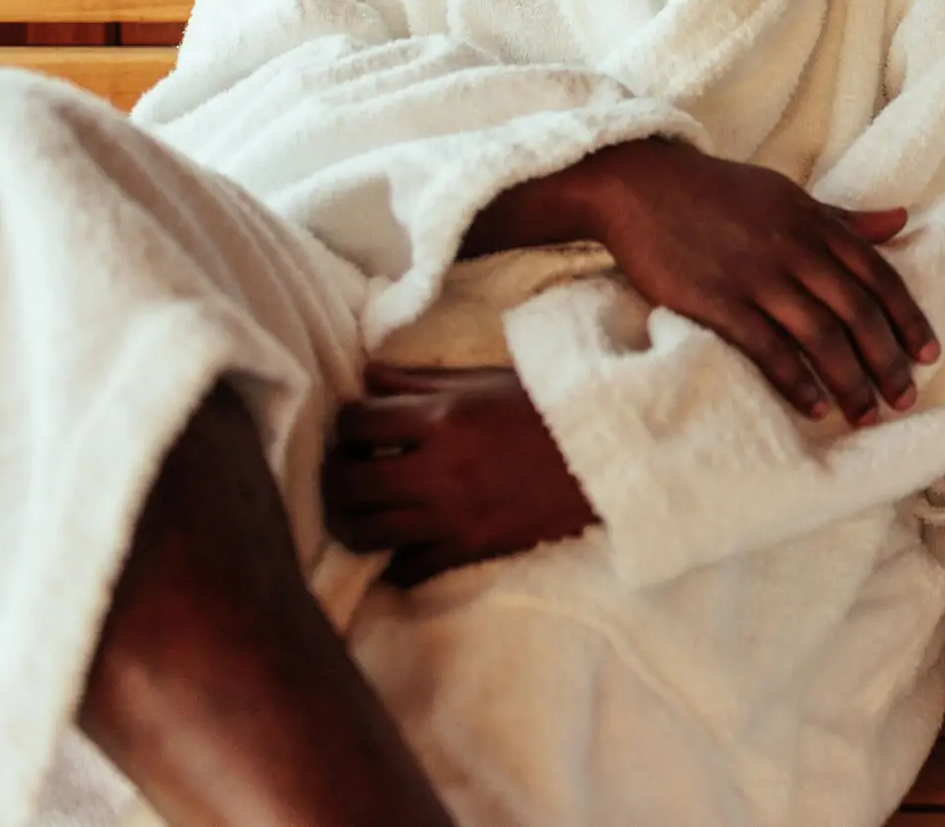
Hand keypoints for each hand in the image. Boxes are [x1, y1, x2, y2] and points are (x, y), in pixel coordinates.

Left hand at [322, 366, 596, 586]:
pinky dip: (394, 559)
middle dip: (333, 477)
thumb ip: (424, 380)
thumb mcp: (489, 380)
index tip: (356, 430)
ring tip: (359, 510)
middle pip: (346, 482)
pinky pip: (406, 568)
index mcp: (446, 414)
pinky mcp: (472, 548)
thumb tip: (368, 377)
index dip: (346, 425)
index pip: (357, 422)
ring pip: (364, 531)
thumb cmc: (550, 408)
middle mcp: (441, 466)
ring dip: (350, 521)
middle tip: (344, 472)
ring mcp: (454, 513)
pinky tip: (401, 542)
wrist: (610, 455)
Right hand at [468, 137, 939, 423]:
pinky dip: (795, 380)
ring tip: (866, 415)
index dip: (908, 318)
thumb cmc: (720, 193)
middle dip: (887, 360)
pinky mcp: (716, 299)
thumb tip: (901, 222)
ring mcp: (756, 275)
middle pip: (857, 312)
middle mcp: (795, 249)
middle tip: (905, 400)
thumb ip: (844, 218)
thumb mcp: (789, 196)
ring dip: (849, 380)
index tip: (929, 356)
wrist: (642, 185)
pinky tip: (814, 407)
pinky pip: (766, 347)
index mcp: (816, 224)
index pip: (878, 275)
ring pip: (820, 335)